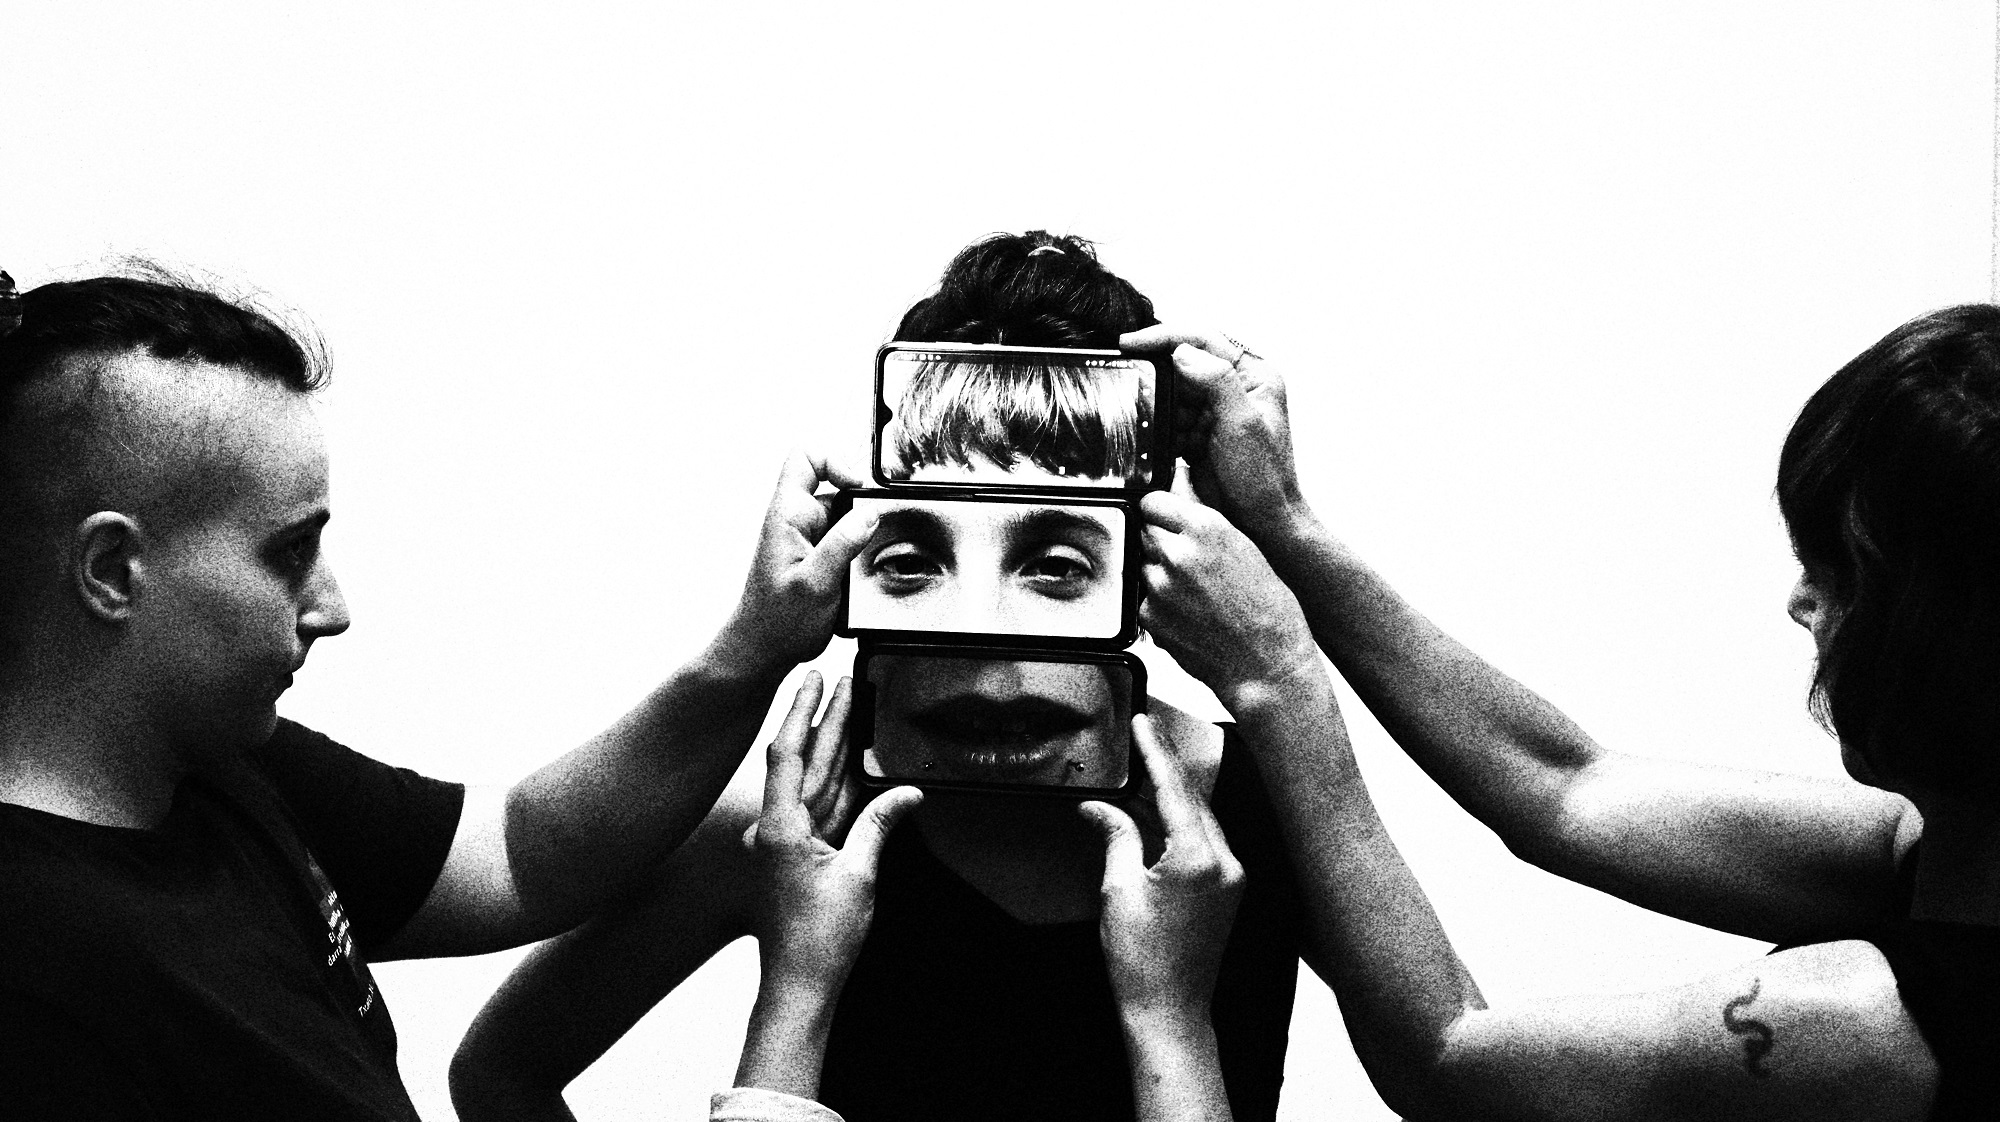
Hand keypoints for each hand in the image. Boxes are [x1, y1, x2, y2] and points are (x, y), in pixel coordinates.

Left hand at [710, 451, 875, 678]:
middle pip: (833, 485)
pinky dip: (857, 550)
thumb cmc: (777, 622)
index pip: (806, 458)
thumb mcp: (816, 584)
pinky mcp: (816, 556)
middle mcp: (796, 521)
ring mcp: (806, 538)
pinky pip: (844, 538)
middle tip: (873, 531)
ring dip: (860, 532)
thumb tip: (869, 514)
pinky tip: (858, 574)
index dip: (836, 462)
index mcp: (787, 516)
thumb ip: (842, 545)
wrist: (762, 651)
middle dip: (859, 504)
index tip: (859, 489)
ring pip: (843, 514)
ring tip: (863, 560)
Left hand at [749, 672, 921, 997]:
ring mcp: (789, 842)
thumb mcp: (858, 876)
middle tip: (840, 679)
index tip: (812, 677)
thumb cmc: (817, 940)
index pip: (788, 753)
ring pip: (815, 781)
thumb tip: (908, 793)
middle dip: (823, 719)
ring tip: (848, 706)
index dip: (801, 710)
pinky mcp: (802, 855)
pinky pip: (824, 809)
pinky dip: (840, 783)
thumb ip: (879, 826)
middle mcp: (778, 829)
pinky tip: (853, 759)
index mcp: (779, 827)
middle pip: (804, 760)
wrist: (799, 985)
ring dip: (832, 745)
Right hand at [1080, 715, 1243, 1018]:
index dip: (1155, 753)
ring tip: (1140, 772)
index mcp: (1200, 858)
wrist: (1170, 1011)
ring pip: (1200, 819)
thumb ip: (1115, 837)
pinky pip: (1205, 842)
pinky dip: (1179, 824)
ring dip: (1171, 797)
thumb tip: (1099, 807)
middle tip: (1140, 736)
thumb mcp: (1118, 890)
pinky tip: (1155, 814)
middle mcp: (1226, 862)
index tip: (1142, 723)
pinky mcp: (1228, 890)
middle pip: (1192, 799)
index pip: (1175, 789)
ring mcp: (1232, 877)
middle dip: (1164, 769)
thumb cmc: (1142, 961)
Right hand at [1121, 325, 1307, 544]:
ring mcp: (1217, 411)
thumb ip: (1217, 382)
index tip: (1132, 343)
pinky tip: (1152, 437)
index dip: (1165, 336)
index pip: (1205, 340)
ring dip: (1157, 405)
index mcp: (1255, 375)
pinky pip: (1172, 420)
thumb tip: (1182, 352)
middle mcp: (1237, 388)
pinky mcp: (1201, 434)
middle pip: (1185, 364)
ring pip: (1174, 393)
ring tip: (1141, 416)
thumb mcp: (1243, 424)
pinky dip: (1159, 428)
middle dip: (1157, 374)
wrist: (1262, 523)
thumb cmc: (1265, 478)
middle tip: (1127, 376)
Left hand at [1139, 490, 1321, 711]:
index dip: (1161, 511)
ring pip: (1143, 565)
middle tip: (1189, 563)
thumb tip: (1179, 485)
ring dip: (1159, 573)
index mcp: (1205, 528)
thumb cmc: (1269, 609)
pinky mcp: (1149, 617)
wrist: (1266, 664)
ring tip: (1195, 592)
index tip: (1167, 519)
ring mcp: (1159, 586)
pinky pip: (1144, 598)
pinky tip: (1189, 614)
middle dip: (1161, 541)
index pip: (1153, 500)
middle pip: (1144, 531)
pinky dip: (1160, 604)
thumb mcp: (1245, 548)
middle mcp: (1177, 553)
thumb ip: (1204, 516)